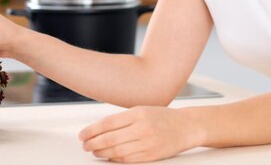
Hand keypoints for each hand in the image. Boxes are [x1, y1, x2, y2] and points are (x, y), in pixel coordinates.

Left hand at [79, 106, 200, 162]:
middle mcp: (142, 128)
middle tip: (85, 145)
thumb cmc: (163, 117)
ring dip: (102, 153)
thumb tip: (100, 129)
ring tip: (94, 151)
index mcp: (138, 113)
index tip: (82, 135)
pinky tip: (109, 157)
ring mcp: (148, 143)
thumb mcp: (143, 110)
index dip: (92, 130)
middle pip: (110, 139)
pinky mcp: (152, 156)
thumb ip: (123, 119)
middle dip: (93, 143)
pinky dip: (116, 160)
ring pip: (117, 152)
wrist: (187, 126)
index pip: (108, 123)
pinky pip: (128, 160)